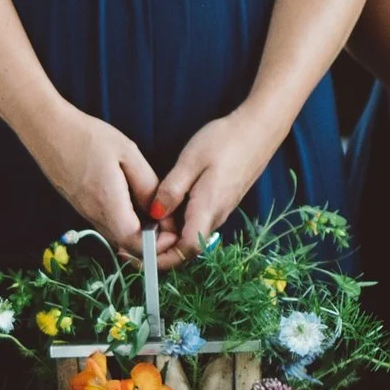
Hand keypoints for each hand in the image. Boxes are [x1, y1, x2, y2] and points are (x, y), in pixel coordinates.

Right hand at [25, 109, 158, 260]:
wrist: (48, 131)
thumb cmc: (88, 137)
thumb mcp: (127, 153)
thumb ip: (147, 185)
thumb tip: (160, 212)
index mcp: (108, 204)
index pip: (135, 243)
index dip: (158, 245)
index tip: (173, 229)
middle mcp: (95, 216)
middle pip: (127, 245)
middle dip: (152, 242)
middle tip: (170, 222)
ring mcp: (85, 214)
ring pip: (117, 237)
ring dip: (139, 233)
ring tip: (157, 214)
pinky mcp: (81, 208)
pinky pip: (107, 225)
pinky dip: (125, 224)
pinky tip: (135, 205)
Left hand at [148, 114, 277, 270]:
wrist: (260, 129)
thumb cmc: (226, 141)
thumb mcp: (191, 161)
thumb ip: (171, 190)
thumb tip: (154, 214)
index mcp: (208, 209)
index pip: (187, 250)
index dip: (163, 260)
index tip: (139, 257)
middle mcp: (216, 216)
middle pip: (187, 248)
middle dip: (160, 254)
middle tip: (129, 246)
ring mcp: (220, 210)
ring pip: (192, 236)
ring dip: (168, 240)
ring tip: (140, 231)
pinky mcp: (221, 202)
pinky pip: (197, 223)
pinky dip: (178, 226)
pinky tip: (161, 214)